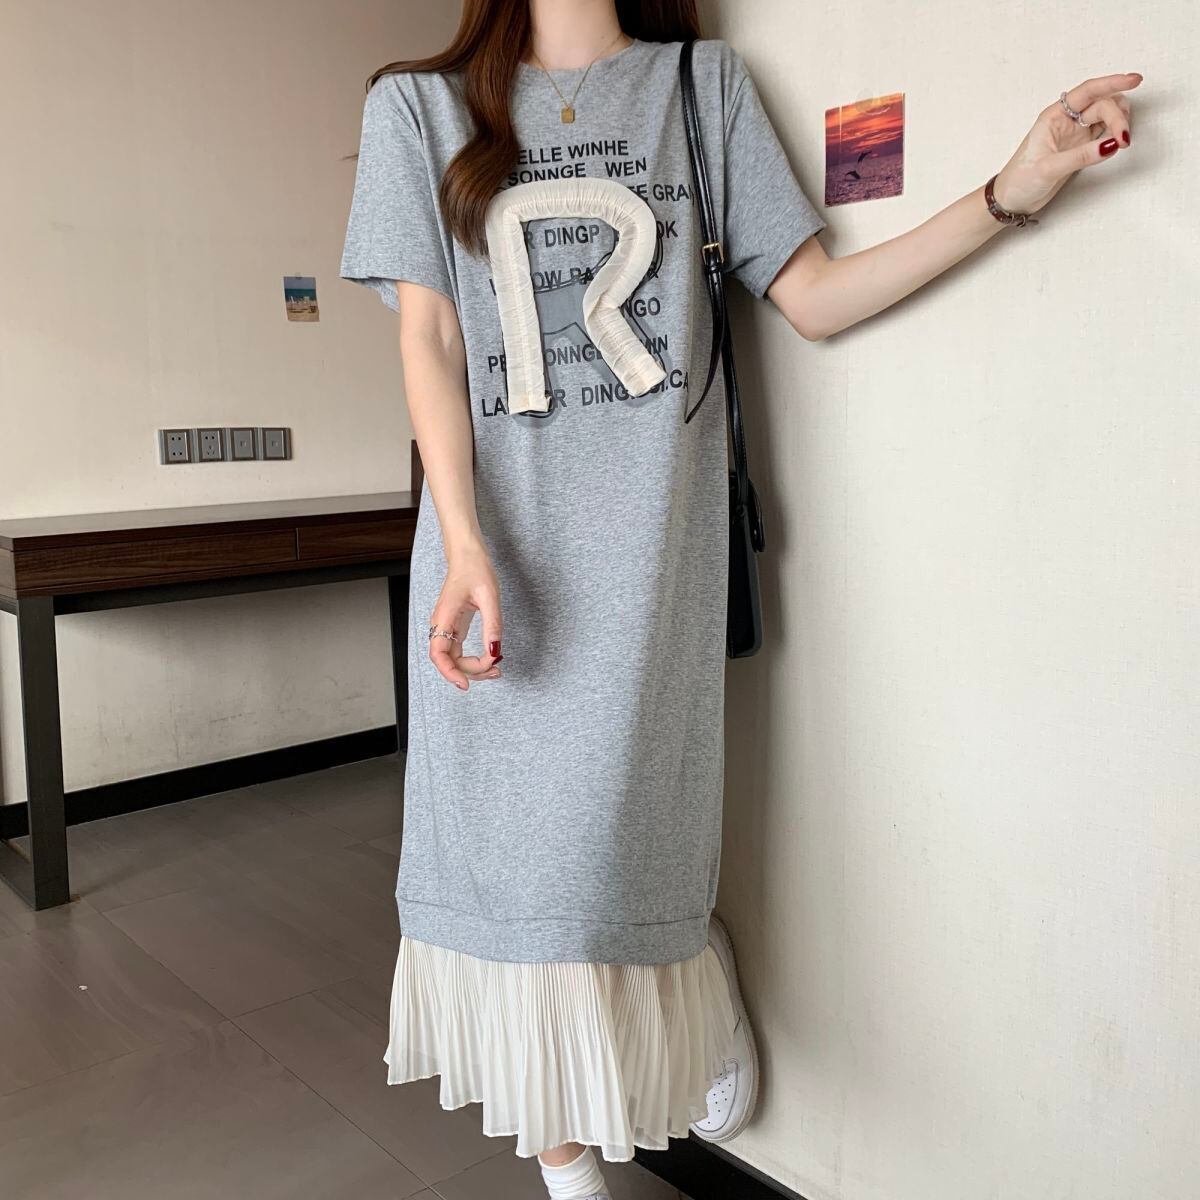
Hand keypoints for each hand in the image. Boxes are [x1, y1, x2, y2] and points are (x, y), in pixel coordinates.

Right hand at [428, 544, 502, 690]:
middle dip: (470, 671)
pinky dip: (474, 659)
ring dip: (473, 668)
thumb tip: (495, 651)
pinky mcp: (455, 626)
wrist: (468, 554)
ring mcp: (447, 626)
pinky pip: (460, 650)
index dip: (450, 673)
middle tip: (495, 670)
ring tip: (496, 668)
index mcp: (444, 617)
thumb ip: (492, 624)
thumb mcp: (490, 596)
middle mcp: (442, 624)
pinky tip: (490, 658)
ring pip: (454, 658)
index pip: (439, 654)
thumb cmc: (475, 568)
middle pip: (448, 660)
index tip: (466, 684)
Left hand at [992, 72, 1142, 215]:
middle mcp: (1066, 120)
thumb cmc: (1020, 181)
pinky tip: (1114, 146)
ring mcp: (1075, 134)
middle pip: (1102, 105)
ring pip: (1107, 117)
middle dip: (1118, 117)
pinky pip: (1104, 134)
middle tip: (1123, 139)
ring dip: (1119, 124)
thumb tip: (1111, 145)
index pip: (1088, 91)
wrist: (1011, 201)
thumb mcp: (1049, 168)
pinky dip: (1114, 137)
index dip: (1112, 83)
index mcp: (1054, 116)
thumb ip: (1081, 156)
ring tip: (1121, 142)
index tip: (1134, 80)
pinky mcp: (1081, 148)